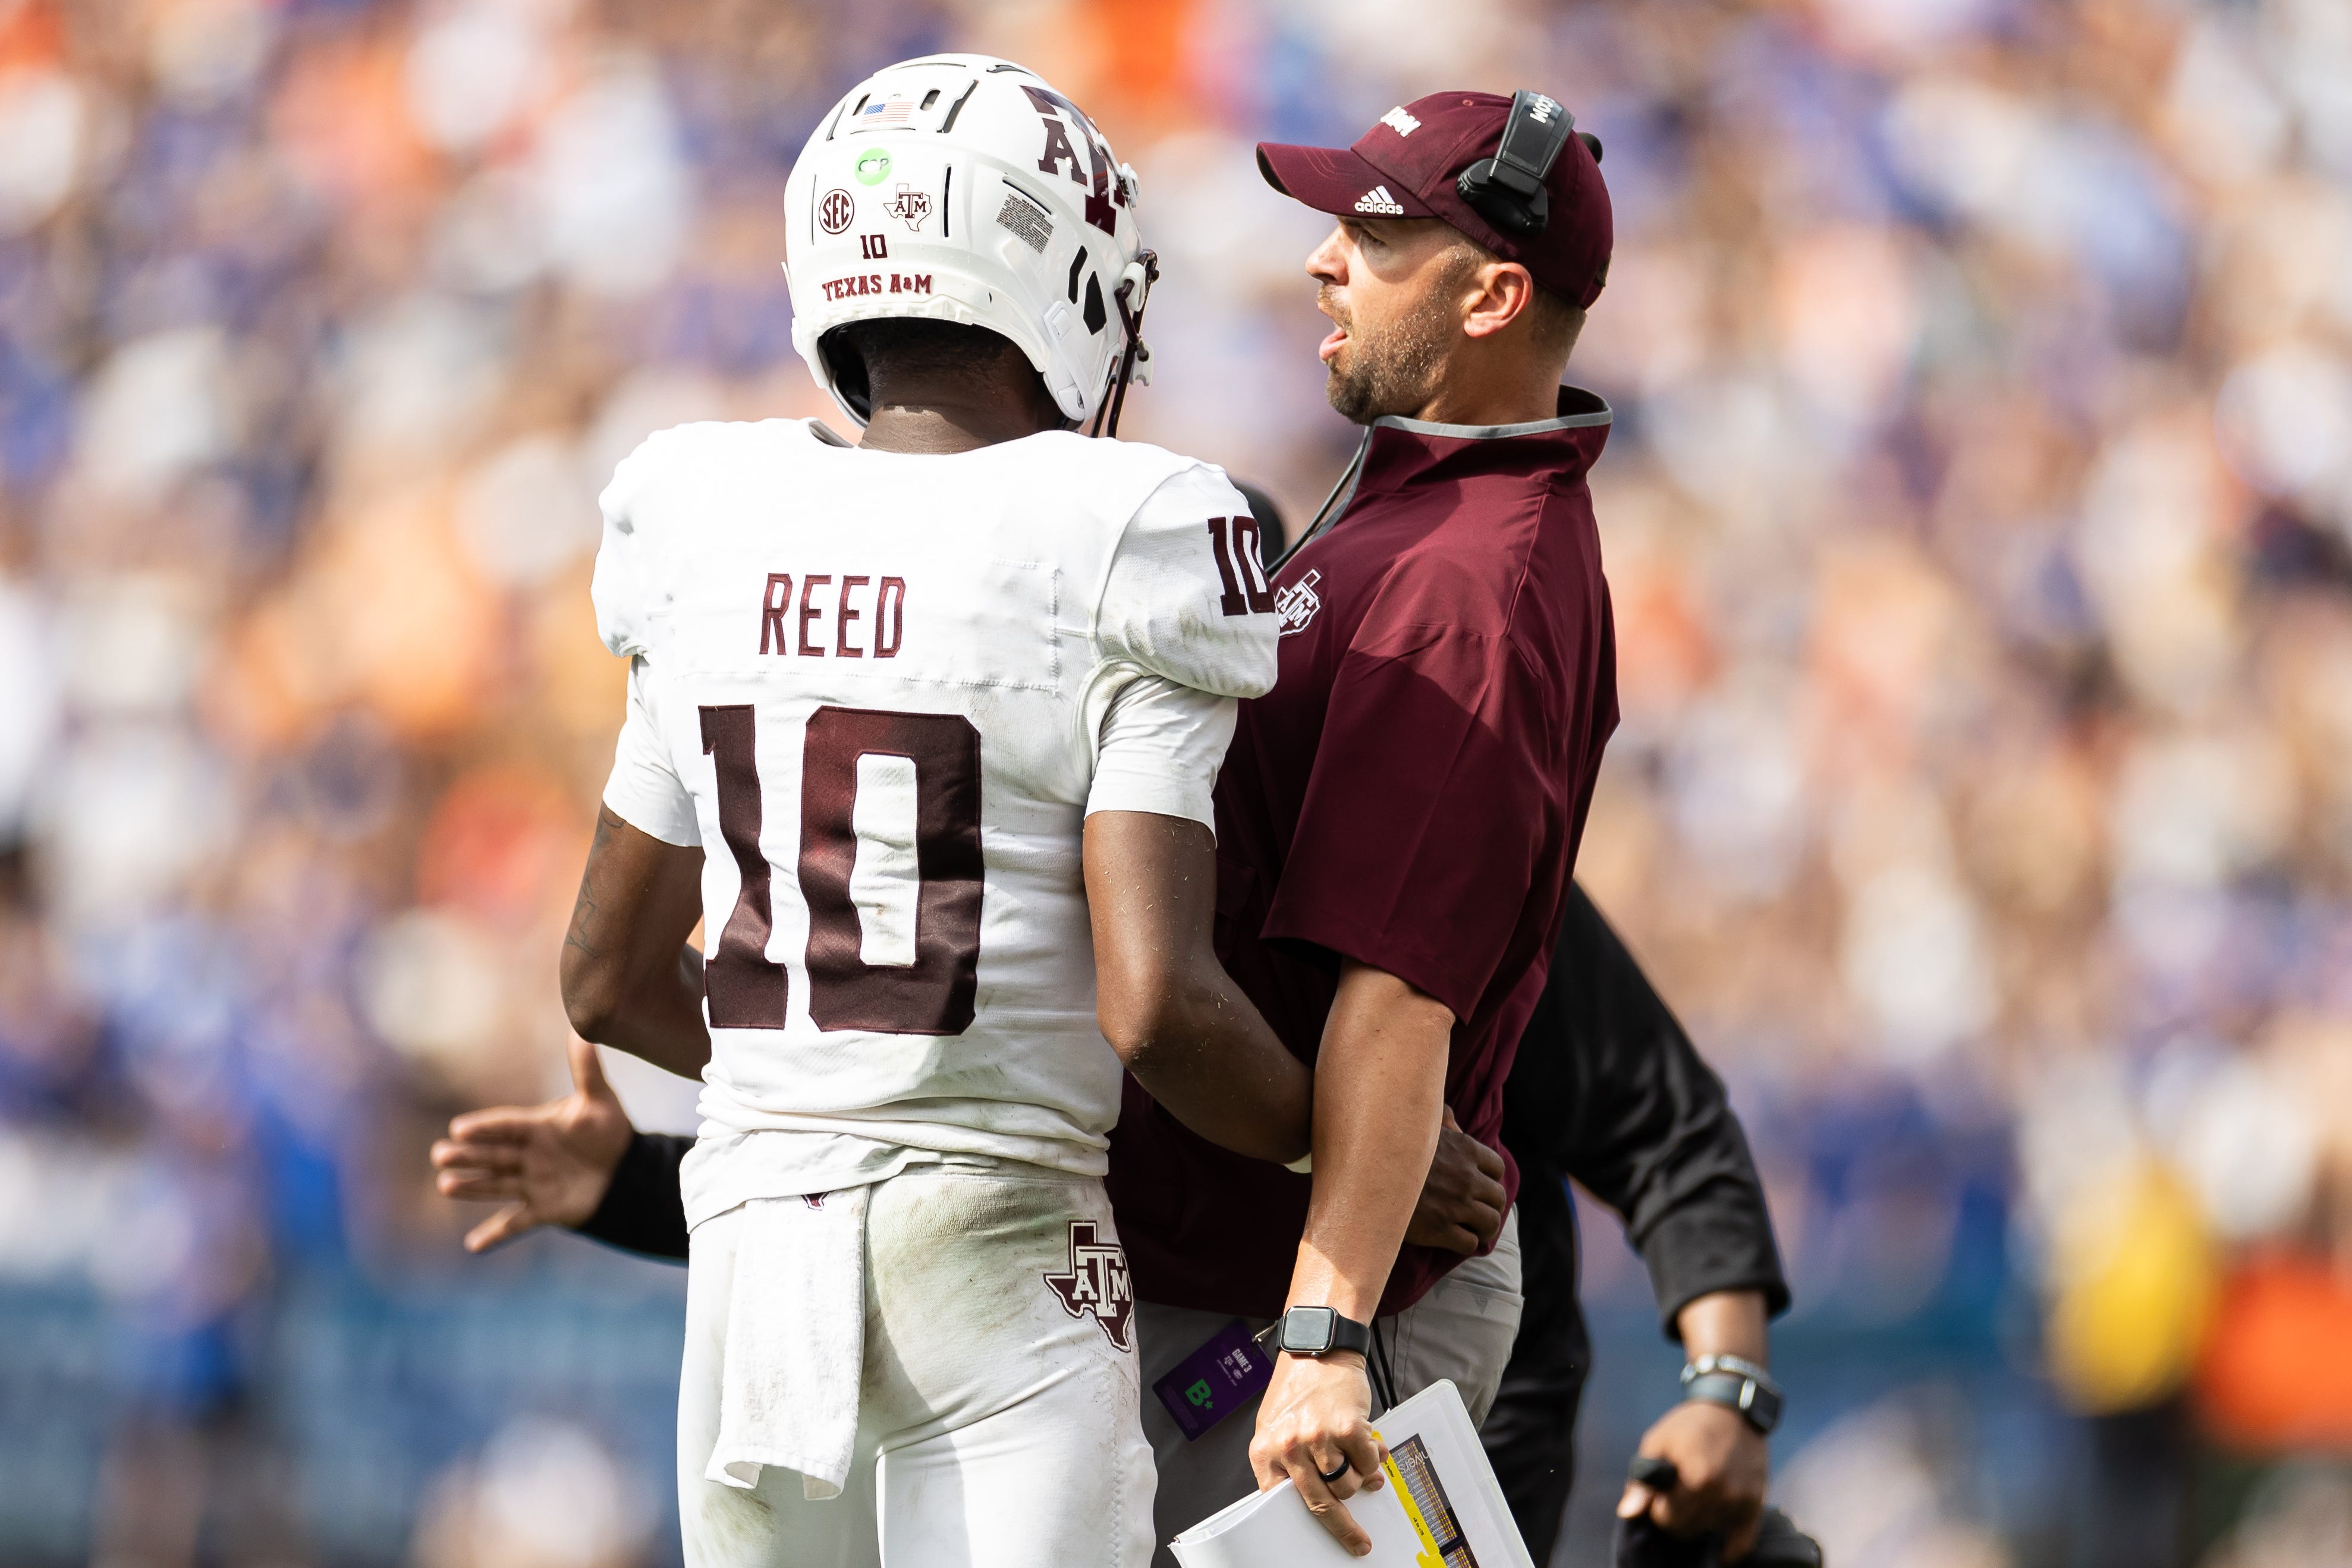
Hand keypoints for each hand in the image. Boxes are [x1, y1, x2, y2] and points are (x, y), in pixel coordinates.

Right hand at [430, 1037, 634, 1251]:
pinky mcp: (542, 1210)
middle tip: (439, 1155)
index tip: (460, 1127)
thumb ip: (587, 1069)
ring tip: (445, 1186)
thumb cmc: (609, 1133)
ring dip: (472, 1186)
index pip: (507, 1126)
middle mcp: (527, 1156)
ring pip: (496, 1184)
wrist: (627, 1172)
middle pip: (493, 1155)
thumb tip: (583, 1027)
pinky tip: (473, 1246)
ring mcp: (532, 1183)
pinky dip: (495, 1234)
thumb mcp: (599, 1100)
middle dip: (468, 1155)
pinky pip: (515, 1223)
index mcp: (536, 1128)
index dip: (486, 1127)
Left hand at [1248, 1351, 1388, 1556]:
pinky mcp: (1348, 1428)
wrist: (1319, 1347)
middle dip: (1344, 1528)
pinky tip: (1369, 1446)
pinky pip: (1368, 1464)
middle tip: (1359, 1541)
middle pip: (1321, 1504)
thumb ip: (1290, 1463)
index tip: (1324, 1541)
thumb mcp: (1276, 1426)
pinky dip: (1373, 1460)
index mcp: (1265, 1450)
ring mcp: (1319, 1438)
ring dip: (1357, 1478)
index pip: (1283, 1503)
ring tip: (1355, 1459)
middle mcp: (1289, 1446)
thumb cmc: (1298, 1388)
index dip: (1307, 1526)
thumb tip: (1319, 1497)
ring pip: (1347, 1486)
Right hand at [1403, 1107, 1505, 1252]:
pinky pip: (1469, 1242)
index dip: (1490, 1178)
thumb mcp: (1420, 1124)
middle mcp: (1466, 1179)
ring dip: (1483, 1228)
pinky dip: (1466, 1242)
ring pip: (1490, 1223)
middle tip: (1479, 1210)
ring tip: (1473, 1229)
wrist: (1366, 1175)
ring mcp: (1455, 1206)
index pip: (1497, 1167)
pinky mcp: (1440, 1230)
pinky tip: (1455, 1238)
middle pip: (1498, 1198)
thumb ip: (1442, 1120)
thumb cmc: (1391, 1146)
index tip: (1480, 1184)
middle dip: (1490, 1205)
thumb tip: (1454, 1123)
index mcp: (1465, 1150)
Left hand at [1617, 1400, 1769, 1559]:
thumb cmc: (1688, 1424)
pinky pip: (1742, 1543)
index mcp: (1696, 1477)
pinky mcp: (1756, 1504)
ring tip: (1696, 1497)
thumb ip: (1642, 1481)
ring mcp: (1742, 1500)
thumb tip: (1628, 1514)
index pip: (1667, 1519)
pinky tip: (1717, 1546)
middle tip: (1677, 1496)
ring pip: (1708, 1532)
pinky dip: (1728, 1550)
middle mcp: (1723, 1493)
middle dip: (1675, 1517)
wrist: (1732, 1409)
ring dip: (1698, 1521)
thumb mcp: (1657, 1443)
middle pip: (1687, 1530)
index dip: (1657, 1508)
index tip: (1659, 1494)